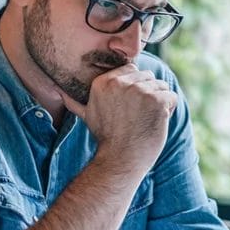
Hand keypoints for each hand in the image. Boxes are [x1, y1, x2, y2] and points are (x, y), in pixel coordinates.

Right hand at [60, 63, 176, 172]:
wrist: (121, 159)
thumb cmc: (107, 138)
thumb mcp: (87, 116)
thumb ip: (75, 101)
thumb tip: (58, 91)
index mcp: (104, 81)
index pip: (132, 69)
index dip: (135, 87)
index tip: (130, 107)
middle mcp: (120, 82)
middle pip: (148, 76)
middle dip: (148, 94)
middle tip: (137, 116)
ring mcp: (139, 90)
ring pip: (161, 86)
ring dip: (159, 102)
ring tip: (145, 120)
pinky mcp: (156, 100)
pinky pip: (171, 97)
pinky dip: (169, 110)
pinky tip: (156, 123)